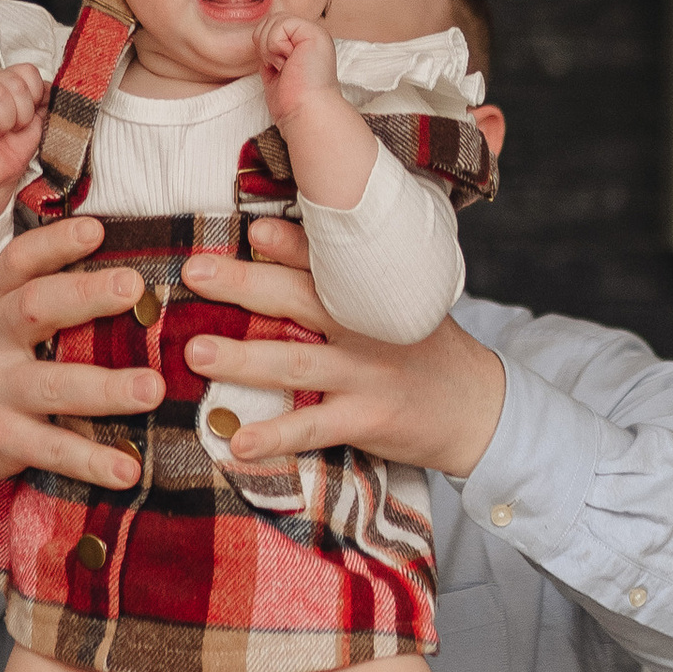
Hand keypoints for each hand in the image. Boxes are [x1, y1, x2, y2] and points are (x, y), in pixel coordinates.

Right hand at [0, 60, 51, 198]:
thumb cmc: (9, 150)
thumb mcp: (37, 123)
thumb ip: (45, 101)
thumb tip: (52, 87)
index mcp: (5, 81)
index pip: (27, 71)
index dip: (33, 98)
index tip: (26, 117)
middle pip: (14, 83)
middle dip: (20, 115)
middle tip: (10, 129)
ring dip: (2, 123)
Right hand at [0, 218, 161, 499]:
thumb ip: (38, 296)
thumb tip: (123, 271)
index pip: (18, 262)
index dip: (55, 242)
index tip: (96, 229)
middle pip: (35, 309)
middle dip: (86, 295)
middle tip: (134, 290)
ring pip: (54, 386)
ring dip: (107, 389)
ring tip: (154, 389)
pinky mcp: (0, 440)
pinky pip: (52, 449)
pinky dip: (93, 461)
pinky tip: (129, 469)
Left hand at [179, 225, 507, 479]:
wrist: (478, 407)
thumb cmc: (423, 350)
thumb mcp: (396, 305)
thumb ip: (348, 282)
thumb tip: (278, 244)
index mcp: (367, 294)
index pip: (324, 260)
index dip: (288, 242)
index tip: (252, 229)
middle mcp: (364, 328)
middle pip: (297, 300)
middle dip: (242, 284)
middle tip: (193, 273)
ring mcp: (365, 374)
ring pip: (295, 362)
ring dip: (243, 357)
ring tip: (196, 352)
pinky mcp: (366, 419)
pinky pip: (313, 427)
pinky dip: (275, 436)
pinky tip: (238, 442)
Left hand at [258, 14, 343, 126]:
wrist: (306, 113)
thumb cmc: (292, 102)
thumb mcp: (276, 73)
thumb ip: (272, 54)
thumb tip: (260, 41)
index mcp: (303, 45)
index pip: (271, 29)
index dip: (265, 48)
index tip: (279, 71)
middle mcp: (310, 36)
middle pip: (270, 20)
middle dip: (265, 45)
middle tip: (282, 67)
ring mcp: (315, 32)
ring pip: (273, 21)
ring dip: (270, 48)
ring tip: (287, 66)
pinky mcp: (315, 32)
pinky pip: (280, 25)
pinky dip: (276, 46)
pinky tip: (290, 62)